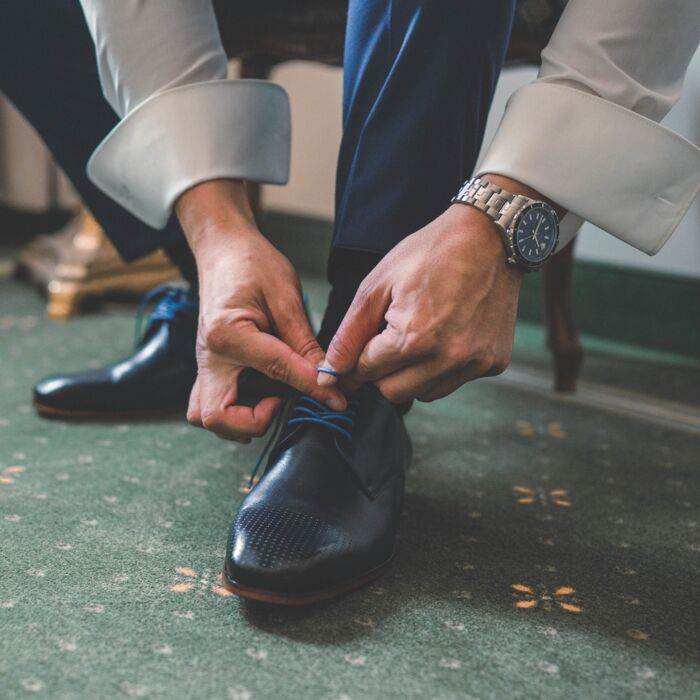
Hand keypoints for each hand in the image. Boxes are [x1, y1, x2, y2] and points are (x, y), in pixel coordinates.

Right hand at [176, 180, 345, 441]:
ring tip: (273, 399)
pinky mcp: (209, 368)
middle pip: (217, 417)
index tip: (337, 399)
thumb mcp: (286, 298)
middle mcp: (208, 356)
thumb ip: (305, 343)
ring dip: (241, 422)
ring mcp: (204, 365)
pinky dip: (234, 412)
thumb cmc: (253, 265)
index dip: (313, 388)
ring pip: (208, 417)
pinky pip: (210, 405)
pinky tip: (261, 395)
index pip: (276, 372)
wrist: (224, 250)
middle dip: (254, 423)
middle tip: (282, 402)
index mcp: (228, 334)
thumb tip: (329, 379)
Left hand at [319, 204, 521, 402]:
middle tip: (387, 339)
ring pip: (423, 393)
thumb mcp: (378, 285)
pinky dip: (441, 368)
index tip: (352, 359)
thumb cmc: (431, 253)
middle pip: (392, 392)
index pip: (366, 373)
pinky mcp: (493, 363)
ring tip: (418, 335)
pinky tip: (445, 336)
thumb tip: (330, 373)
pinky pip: (452, 382)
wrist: (490, 238)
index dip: (354, 364)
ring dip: (411, 374)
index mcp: (414, 338)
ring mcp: (474, 363)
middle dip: (381, 371)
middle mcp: (447, 358)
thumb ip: (350, 334)